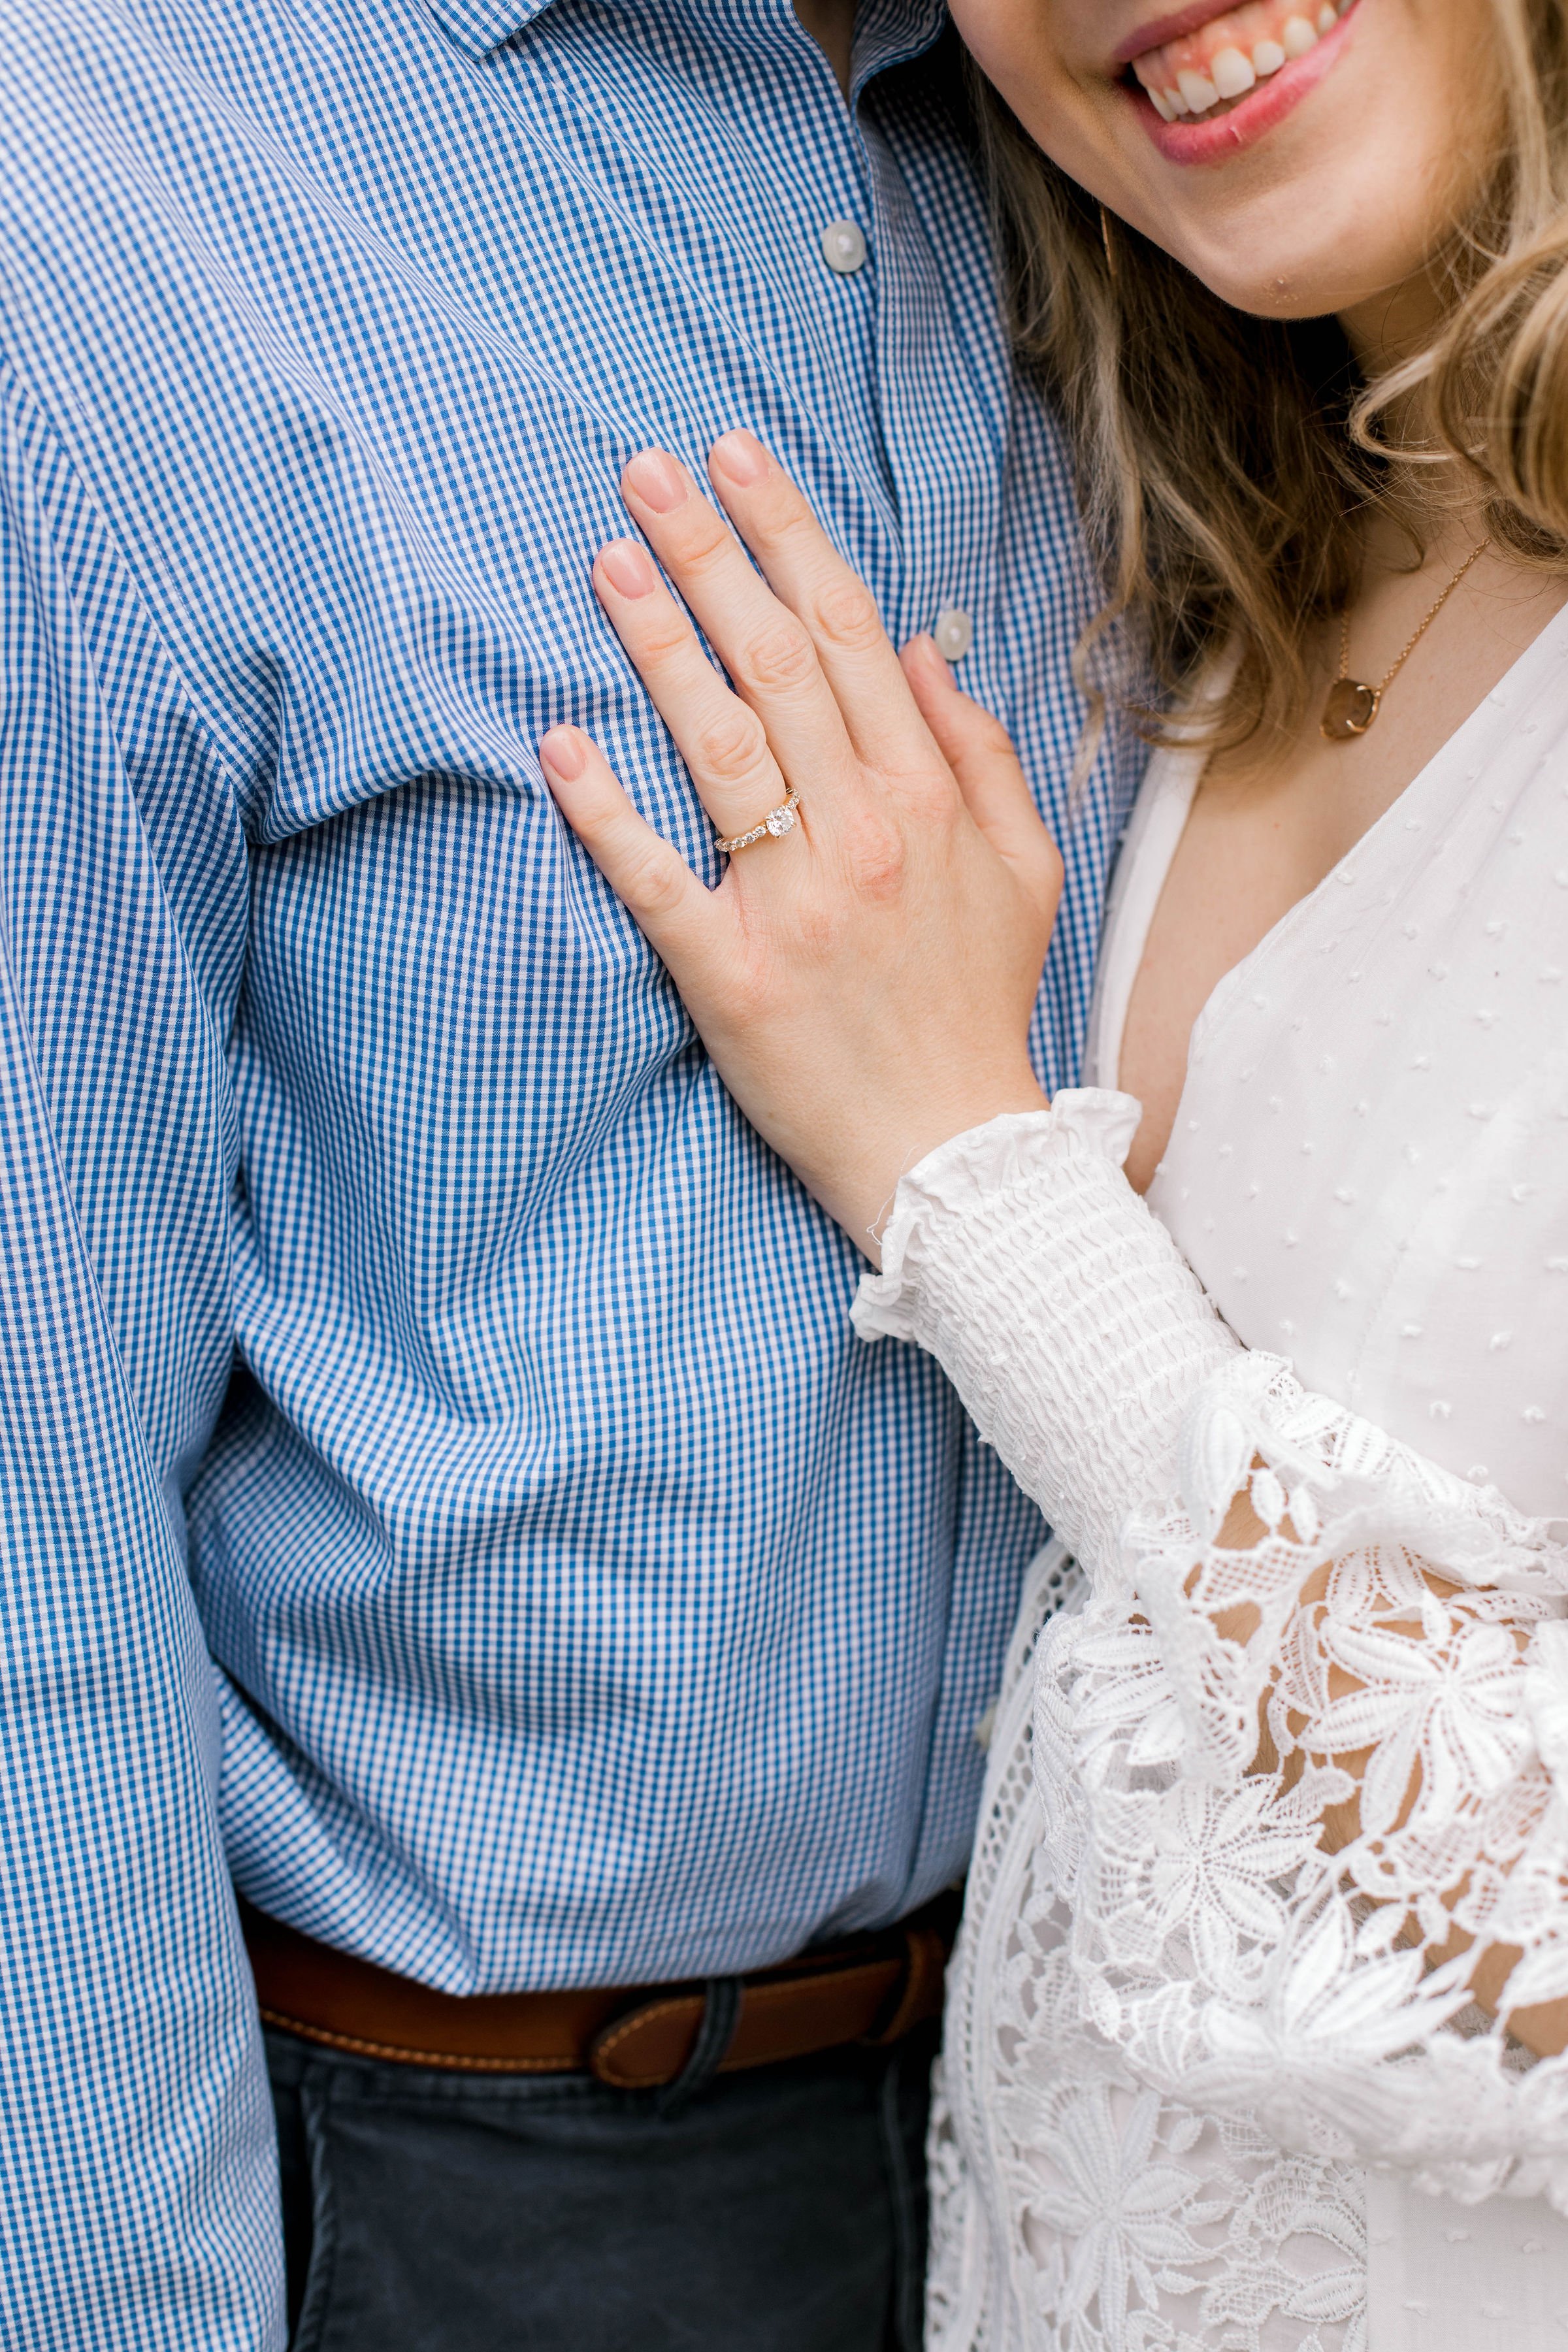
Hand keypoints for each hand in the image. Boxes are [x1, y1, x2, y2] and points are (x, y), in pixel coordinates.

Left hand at [539, 432, 1062, 1260]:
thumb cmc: (977, 1006)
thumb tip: (924, 651)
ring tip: (607, 563)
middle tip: (645, 471)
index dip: (786, 537)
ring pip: (718, 745)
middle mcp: (860, 832)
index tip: (734, 462)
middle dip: (709, 553)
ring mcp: (792, 902)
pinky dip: (607, 813)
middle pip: (774, 663)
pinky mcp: (729, 973)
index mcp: (925, 798)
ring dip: (660, 645)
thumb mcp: (1023, 871)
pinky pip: (658, 879)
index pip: (847, 634)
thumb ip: (979, 755)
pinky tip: (562, 746)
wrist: (954, 1152)